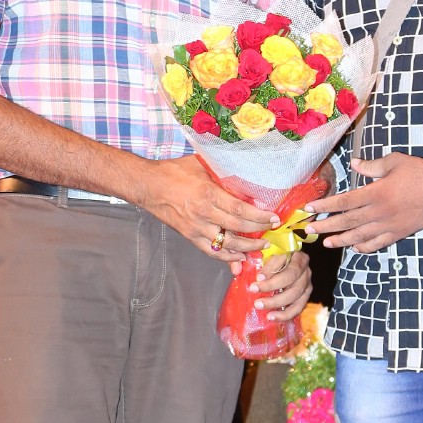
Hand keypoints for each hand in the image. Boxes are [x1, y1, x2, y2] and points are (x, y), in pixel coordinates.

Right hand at [138, 157, 276, 260]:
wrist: (148, 185)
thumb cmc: (174, 171)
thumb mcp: (201, 165)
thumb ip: (222, 173)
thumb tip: (244, 176)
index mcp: (208, 194)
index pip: (240, 209)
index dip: (260, 216)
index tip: (274, 218)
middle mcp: (203, 214)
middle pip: (238, 228)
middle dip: (258, 231)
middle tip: (272, 230)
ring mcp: (196, 228)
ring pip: (227, 244)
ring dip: (246, 247)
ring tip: (260, 246)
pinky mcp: (189, 236)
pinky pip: (211, 251)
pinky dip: (226, 256)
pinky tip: (239, 257)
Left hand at [253, 249, 311, 317]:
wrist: (285, 264)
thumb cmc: (276, 257)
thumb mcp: (272, 253)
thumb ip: (266, 263)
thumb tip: (259, 278)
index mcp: (300, 259)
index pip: (288, 267)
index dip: (274, 273)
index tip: (258, 278)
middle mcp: (306, 273)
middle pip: (293, 283)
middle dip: (272, 288)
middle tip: (254, 290)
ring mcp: (307, 287)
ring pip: (295, 298)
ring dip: (276, 303)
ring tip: (259, 306)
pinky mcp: (304, 299)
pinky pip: (296, 309)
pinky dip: (284, 315)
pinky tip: (271, 317)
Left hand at [305, 153, 422, 251]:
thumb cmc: (420, 172)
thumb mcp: (394, 162)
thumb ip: (371, 165)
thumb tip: (354, 163)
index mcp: (376, 193)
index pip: (343, 202)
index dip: (324, 206)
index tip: (308, 209)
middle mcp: (380, 212)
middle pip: (347, 222)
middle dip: (326, 226)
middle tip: (308, 230)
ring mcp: (390, 225)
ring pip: (360, 236)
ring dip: (341, 240)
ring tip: (326, 242)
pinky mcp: (400, 233)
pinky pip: (379, 243)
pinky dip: (365, 247)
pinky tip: (355, 248)